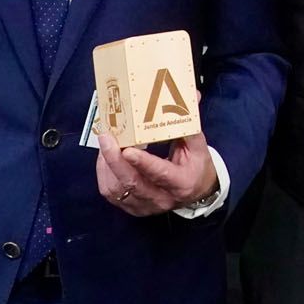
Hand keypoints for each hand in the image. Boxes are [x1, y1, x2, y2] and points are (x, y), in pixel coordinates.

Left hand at [97, 132, 217, 216]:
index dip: (143, 163)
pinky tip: (105, 157)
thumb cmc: (196, 167)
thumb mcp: (198, 147)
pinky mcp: (132, 208)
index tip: (128, 150)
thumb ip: (190, 124)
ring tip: (105, 143)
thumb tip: (191, 95)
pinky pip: (111, 193)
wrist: (196, 193)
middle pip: (133, 183)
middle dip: (115, 160)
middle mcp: (161, 198)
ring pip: (117, 190)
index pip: (160, 174)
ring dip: (107, 165)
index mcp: (181, 183)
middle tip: (106, 138)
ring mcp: (145, 206)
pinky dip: (104, 173)